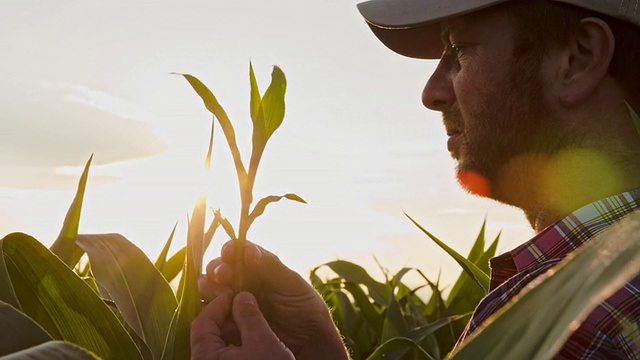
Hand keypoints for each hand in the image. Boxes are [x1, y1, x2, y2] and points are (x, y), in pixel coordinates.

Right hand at [199, 240, 348, 359]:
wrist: (308, 341)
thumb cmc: (304, 307)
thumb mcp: (291, 283)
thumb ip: (270, 266)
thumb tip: (247, 250)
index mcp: (256, 268)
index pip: (236, 253)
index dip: (230, 250)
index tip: (230, 253)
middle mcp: (240, 282)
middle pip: (218, 270)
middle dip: (218, 269)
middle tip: (225, 275)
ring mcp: (232, 303)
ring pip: (209, 290)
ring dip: (210, 287)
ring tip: (223, 293)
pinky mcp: (227, 324)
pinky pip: (210, 314)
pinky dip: (209, 309)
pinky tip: (218, 310)